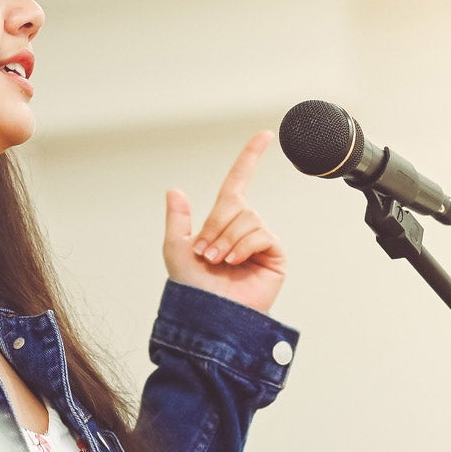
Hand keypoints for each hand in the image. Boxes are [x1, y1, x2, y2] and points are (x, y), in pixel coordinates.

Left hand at [163, 131, 286, 312]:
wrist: (209, 316)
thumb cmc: (192, 289)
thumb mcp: (175, 248)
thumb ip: (178, 219)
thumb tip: (175, 190)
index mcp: (222, 223)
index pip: (238, 182)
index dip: (250, 158)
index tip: (265, 135)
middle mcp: (243, 228)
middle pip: (236, 204)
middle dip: (215, 226)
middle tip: (205, 253)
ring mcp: (260, 241)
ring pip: (247, 218)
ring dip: (226, 239)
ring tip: (218, 262)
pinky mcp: (274, 255)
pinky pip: (261, 233)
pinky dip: (243, 246)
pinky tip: (234, 262)